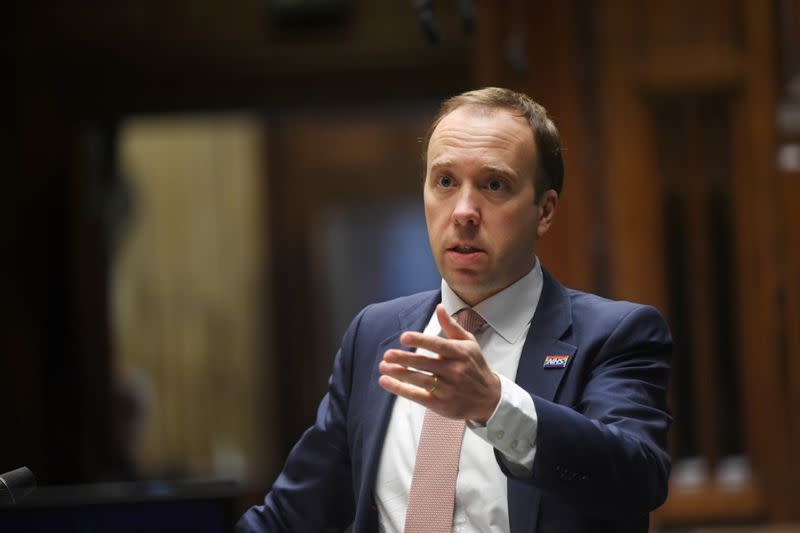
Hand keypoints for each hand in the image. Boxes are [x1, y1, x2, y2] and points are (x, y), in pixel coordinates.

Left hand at [378, 304, 500, 423]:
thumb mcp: (469, 343)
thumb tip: (439, 307)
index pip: (437, 345)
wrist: (489, 399)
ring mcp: (447, 389)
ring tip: (383, 367)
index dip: (420, 341)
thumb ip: (451, 326)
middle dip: (404, 359)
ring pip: (419, 380)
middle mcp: (454, 371)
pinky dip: (400, 389)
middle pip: (425, 364)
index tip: (404, 337)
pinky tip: (386, 382)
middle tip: (387, 354)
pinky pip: (417, 396)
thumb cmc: (475, 367)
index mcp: (459, 353)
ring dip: (399, 373)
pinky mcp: (441, 404)